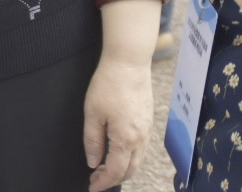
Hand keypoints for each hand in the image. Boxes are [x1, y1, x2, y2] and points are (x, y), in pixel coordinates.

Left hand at [83, 55, 152, 190]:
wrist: (129, 63)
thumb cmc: (109, 85)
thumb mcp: (92, 113)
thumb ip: (92, 141)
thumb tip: (92, 161)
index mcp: (125, 139)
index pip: (115, 172)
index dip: (102, 183)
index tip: (92, 187)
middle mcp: (140, 139)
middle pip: (130, 171)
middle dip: (113, 179)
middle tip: (96, 178)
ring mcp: (147, 131)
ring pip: (138, 161)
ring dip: (122, 169)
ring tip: (104, 166)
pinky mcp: (149, 122)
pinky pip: (142, 149)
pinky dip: (130, 157)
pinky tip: (118, 151)